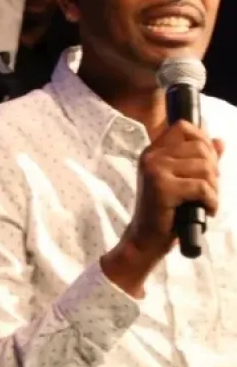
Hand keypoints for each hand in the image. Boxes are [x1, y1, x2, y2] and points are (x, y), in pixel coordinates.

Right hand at [102, 120, 223, 295]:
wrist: (145, 239)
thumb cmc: (165, 211)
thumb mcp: (182, 180)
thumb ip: (199, 160)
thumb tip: (220, 141)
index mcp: (153, 151)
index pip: (183, 127)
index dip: (203, 141)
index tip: (208, 164)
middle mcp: (151, 156)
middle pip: (200, 148)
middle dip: (213, 170)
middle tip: (208, 190)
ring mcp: (155, 171)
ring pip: (205, 168)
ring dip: (213, 188)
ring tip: (206, 201)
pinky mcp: (163, 188)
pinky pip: (202, 188)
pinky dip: (211, 201)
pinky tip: (206, 210)